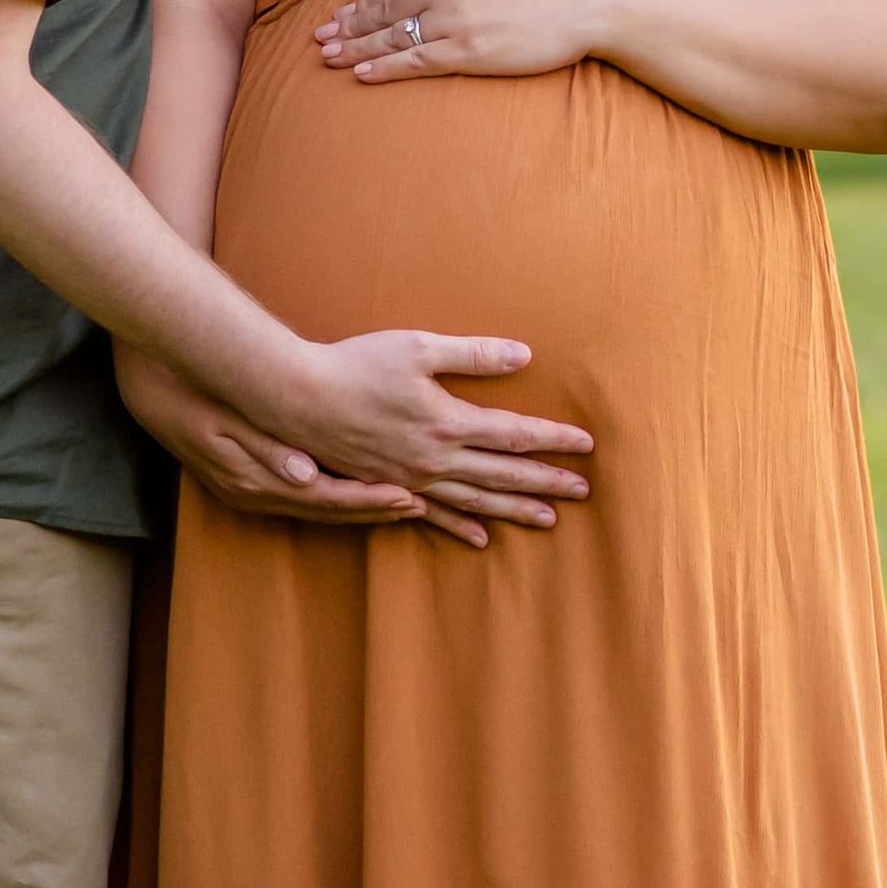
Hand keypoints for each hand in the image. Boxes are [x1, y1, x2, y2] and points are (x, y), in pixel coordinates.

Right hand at [115, 347, 430, 529]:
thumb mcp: (226, 418)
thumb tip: (303, 473)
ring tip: (401, 505)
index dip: (369, 500)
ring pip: (316, 511)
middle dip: (375, 510)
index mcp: (255, 480)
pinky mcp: (247, 486)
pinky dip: (334, 502)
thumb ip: (265, 448)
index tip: (409, 498)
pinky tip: (355, 494)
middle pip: (327, 512)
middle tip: (422, 507)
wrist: (154, 390)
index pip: (325, 498)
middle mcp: (255, 495)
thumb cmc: (195, 392)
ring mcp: (249, 494)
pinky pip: (302, 502)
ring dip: (359, 510)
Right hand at [283, 328, 592, 545]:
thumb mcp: (418, 348)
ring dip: (515, 509)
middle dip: (547, 481)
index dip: (552, 439)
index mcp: (449, 422)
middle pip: (504, 473)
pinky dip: (463, 527)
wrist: (300, 401)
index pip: (514, 433)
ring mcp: (414, 479)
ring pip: (477, 499)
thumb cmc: (358, 365)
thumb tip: (523, 354)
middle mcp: (437, 458)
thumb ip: (472, 354)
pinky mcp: (392, 488)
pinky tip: (483, 539)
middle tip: (584, 491)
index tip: (585, 445)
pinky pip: (436, 515)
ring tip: (549, 520)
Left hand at [315, 0, 609, 82]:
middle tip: (318, 39)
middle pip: (384, 10)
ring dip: (355, 48)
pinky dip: (384, 67)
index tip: (340, 15)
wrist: (587, 2)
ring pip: (392, 36)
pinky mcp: (467, 51)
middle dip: (347, 25)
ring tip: (328, 58)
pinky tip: (362, 74)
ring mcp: (454, 19)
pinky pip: (415, 61)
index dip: (364, 3)